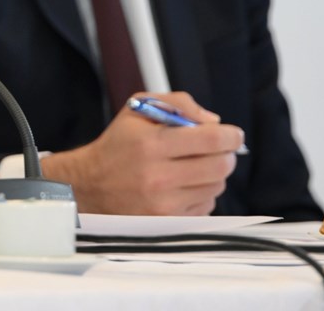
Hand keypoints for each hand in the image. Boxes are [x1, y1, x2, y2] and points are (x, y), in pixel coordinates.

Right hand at [42, 91, 243, 215]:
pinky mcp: (167, 221)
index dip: (230, 136)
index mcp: (151, 144)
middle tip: (217, 149)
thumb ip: (177, 103)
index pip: (210, 140)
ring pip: (215, 186)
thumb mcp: (138, 109)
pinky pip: (206, 206)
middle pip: (220, 166)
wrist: (90, 184)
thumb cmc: (118, 144)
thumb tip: (213, 122)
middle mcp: (158, 175)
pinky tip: (183, 185)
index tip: (233, 135)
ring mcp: (164, 203)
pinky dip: (202, 193)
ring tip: (193, 166)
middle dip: (225, 154)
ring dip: (212, 174)